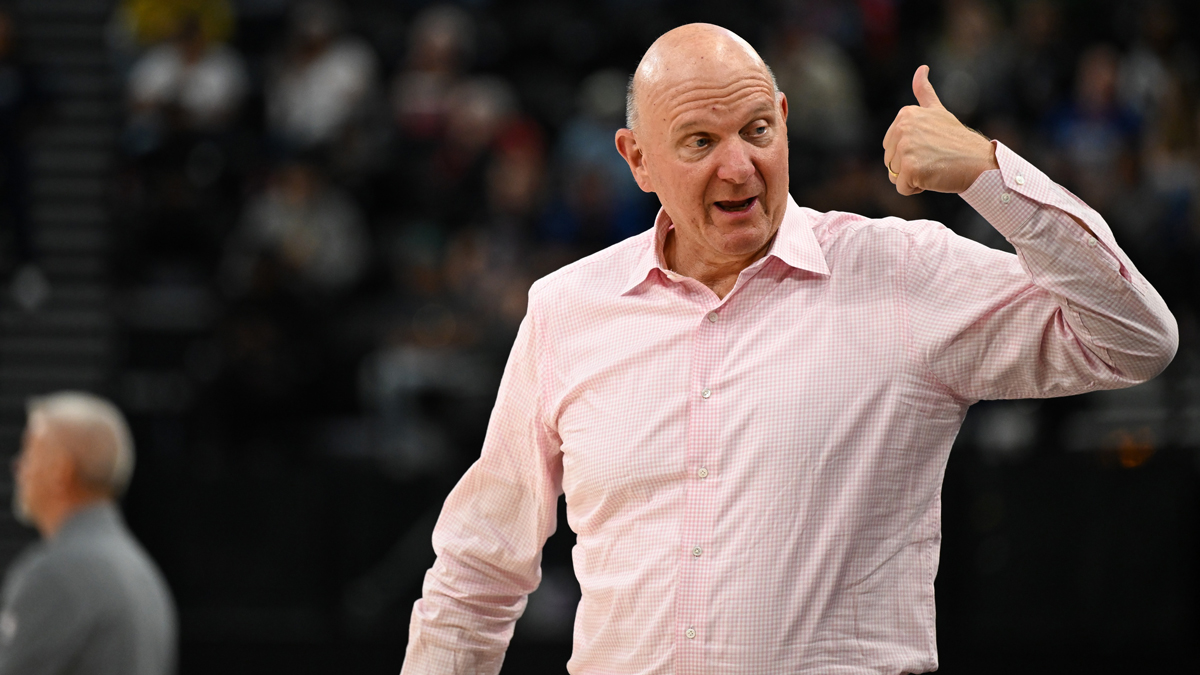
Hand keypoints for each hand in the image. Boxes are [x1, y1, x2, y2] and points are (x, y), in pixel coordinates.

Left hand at [882, 65, 999, 194]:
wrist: (979, 162)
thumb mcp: (938, 111)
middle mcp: (903, 128)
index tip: (931, 147)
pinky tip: (933, 177)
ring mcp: (906, 147)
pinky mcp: (910, 167)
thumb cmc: (957, 141)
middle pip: (890, 162)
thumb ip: (924, 92)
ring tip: (934, 166)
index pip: (890, 147)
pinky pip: (902, 188)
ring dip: (913, 178)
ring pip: (894, 176)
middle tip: (934, 158)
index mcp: (905, 115)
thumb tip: (921, 68)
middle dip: (909, 166)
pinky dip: (916, 189)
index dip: (909, 153)